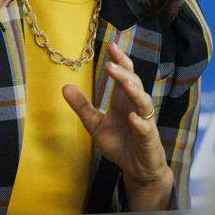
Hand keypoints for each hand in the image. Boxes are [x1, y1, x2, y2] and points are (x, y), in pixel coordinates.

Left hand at [62, 42, 172, 209]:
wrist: (137, 168)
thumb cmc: (120, 143)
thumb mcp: (95, 124)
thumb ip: (82, 107)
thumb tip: (64, 87)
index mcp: (123, 101)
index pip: (124, 75)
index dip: (119, 60)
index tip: (110, 45)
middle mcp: (136, 107)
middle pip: (134, 83)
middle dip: (124, 72)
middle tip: (111, 63)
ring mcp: (144, 122)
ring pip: (144, 102)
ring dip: (136, 92)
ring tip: (125, 84)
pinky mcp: (149, 139)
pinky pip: (146, 129)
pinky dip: (140, 123)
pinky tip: (132, 118)